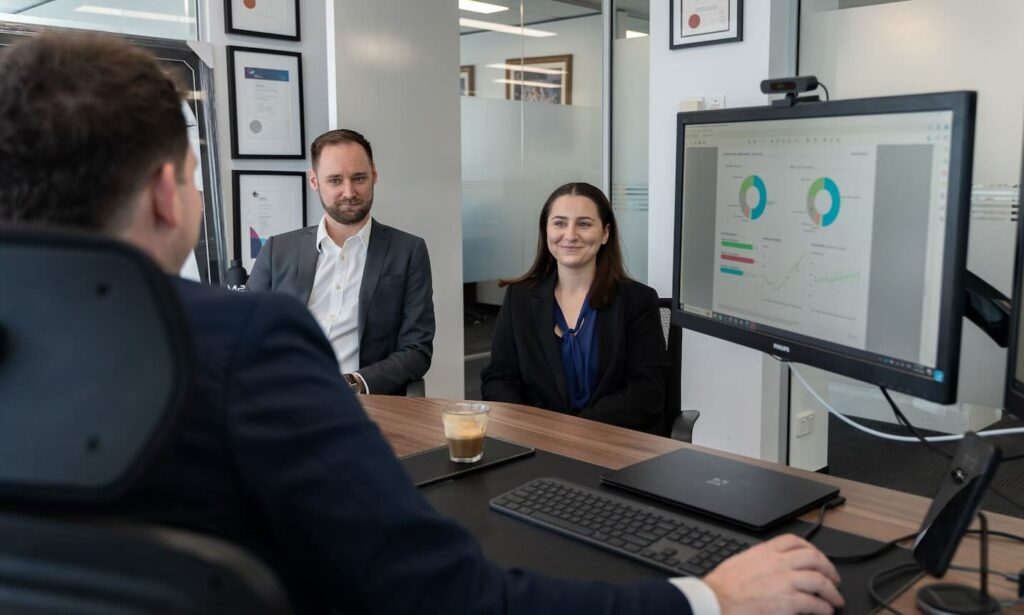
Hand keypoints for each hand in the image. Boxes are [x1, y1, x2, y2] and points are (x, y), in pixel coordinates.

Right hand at [703, 534, 842, 614]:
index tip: (817, 557)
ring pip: (820, 581)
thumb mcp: (742, 561)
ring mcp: (785, 582)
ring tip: (835, 599)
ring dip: (832, 591)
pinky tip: (825, 611)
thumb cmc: (723, 586)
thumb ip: (760, 560)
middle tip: (834, 578)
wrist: (716, 601)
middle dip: (829, 568)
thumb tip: (770, 566)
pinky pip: (815, 603)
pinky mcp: (788, 602)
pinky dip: (824, 608)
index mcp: (766, 552)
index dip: (812, 549)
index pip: (795, 542)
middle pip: (814, 559)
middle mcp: (779, 564)